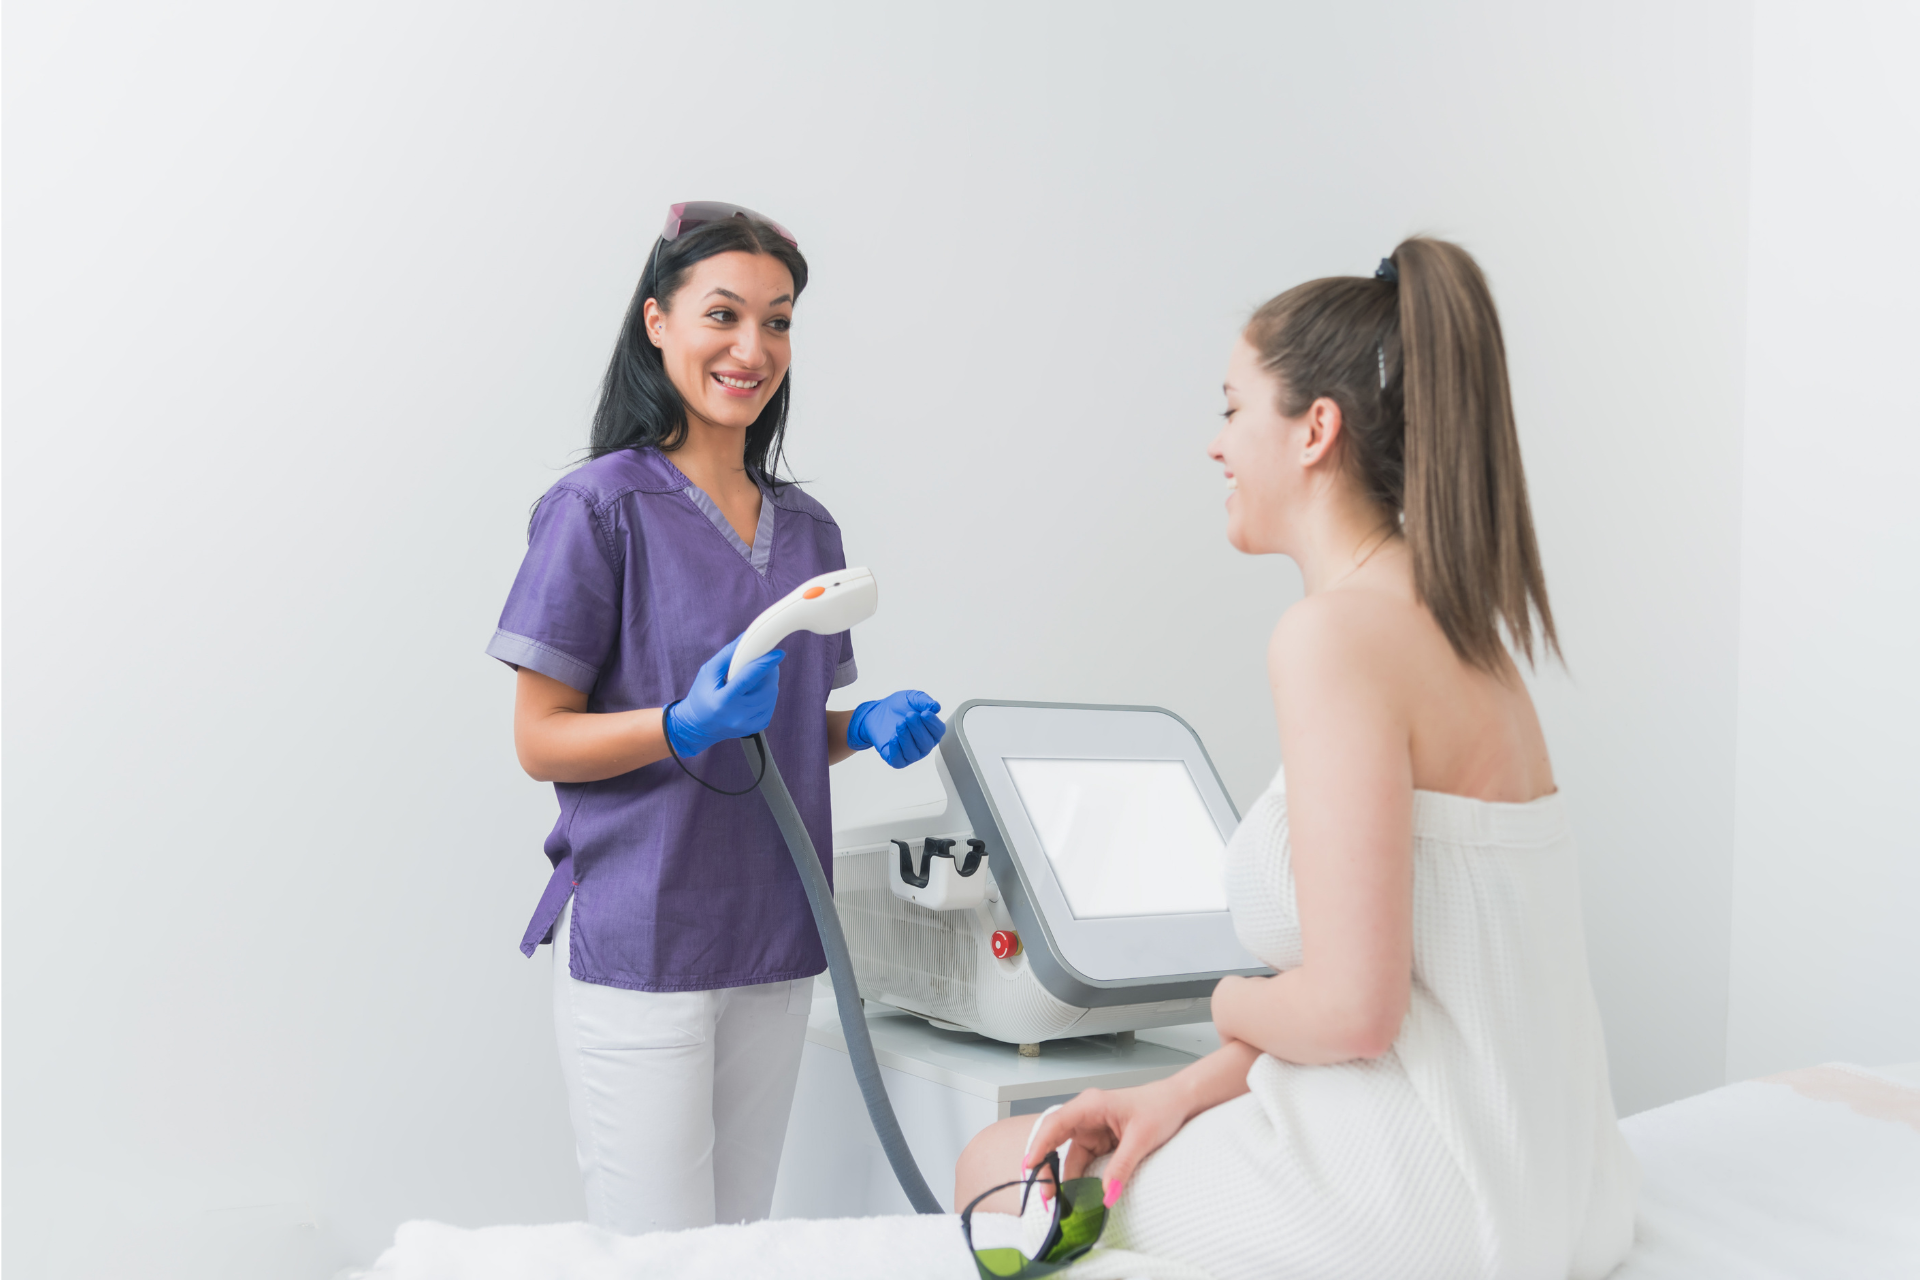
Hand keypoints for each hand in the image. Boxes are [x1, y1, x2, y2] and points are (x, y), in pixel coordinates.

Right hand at [665, 635, 784, 756]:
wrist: (698, 726)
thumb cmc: (701, 695)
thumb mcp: (708, 672)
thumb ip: (728, 655)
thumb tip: (747, 638)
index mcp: (722, 701)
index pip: (748, 680)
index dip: (765, 664)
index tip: (778, 653)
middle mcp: (737, 715)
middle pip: (765, 687)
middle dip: (768, 671)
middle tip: (761, 663)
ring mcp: (748, 724)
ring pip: (771, 695)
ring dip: (768, 682)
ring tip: (753, 679)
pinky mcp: (756, 727)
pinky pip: (771, 704)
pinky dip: (767, 694)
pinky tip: (753, 693)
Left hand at [846, 690, 944, 767]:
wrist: (877, 712)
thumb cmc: (898, 706)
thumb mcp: (912, 697)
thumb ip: (924, 701)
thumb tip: (935, 707)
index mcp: (931, 730)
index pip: (939, 731)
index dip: (933, 723)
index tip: (924, 713)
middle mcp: (923, 744)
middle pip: (926, 743)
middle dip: (918, 729)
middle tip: (909, 715)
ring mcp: (911, 753)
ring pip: (913, 753)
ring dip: (906, 738)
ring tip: (899, 724)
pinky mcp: (896, 759)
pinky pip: (899, 761)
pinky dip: (896, 750)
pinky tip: (893, 737)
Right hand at [1021, 1080, 1189, 1209]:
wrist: (1179, 1102)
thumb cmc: (1160, 1107)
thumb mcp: (1141, 1139)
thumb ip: (1121, 1167)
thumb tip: (1106, 1196)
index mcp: (1090, 1105)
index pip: (1054, 1125)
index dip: (1039, 1146)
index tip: (1029, 1168)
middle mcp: (1086, 1115)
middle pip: (1056, 1142)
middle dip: (1048, 1169)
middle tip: (1047, 1197)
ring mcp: (1092, 1128)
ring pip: (1070, 1155)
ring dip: (1066, 1178)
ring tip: (1063, 1203)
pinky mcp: (1101, 1140)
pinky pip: (1085, 1161)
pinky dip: (1082, 1177)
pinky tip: (1080, 1194)